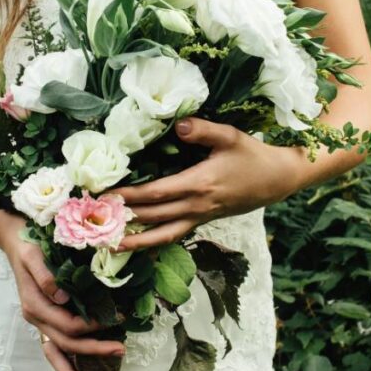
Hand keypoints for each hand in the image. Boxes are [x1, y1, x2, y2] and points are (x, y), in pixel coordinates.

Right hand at [0, 213, 125, 370]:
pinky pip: (55, 348)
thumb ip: (44, 275)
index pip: (67, 325)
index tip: (116, 316)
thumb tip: (61, 297)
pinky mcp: (45, 320)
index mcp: (34, 305)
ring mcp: (39, 322)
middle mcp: (36, 318)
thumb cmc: (27, 246)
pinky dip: (65, 364)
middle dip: (93, 350)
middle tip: (121, 350)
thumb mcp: (33, 255)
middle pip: (66, 344)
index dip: (92, 326)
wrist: (15, 242)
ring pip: (56, 354)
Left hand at [108, 117, 302, 251]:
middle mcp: (196, 206)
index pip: (156, 193)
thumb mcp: (230, 136)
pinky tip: (138, 245)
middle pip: (153, 217)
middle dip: (123, 219)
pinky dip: (154, 243)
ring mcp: (199, 217)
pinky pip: (174, 235)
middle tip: (94, 220)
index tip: (105, 195)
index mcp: (199, 184)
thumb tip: (178, 124)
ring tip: (109, 245)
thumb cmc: (252, 156)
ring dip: (135, 242)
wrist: (277, 180)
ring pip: (162, 235)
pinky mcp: (203, 221)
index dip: (129, 196)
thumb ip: (203, 130)